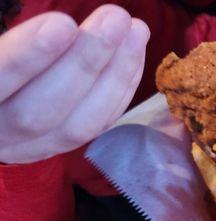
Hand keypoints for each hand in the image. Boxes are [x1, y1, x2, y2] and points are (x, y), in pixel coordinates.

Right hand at [0, 5, 149, 163]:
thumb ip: (19, 44)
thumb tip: (65, 27)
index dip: (28, 57)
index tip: (63, 24)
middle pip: (39, 110)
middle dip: (85, 62)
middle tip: (116, 19)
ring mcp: (28, 147)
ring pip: (76, 125)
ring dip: (115, 76)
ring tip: (136, 31)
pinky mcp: (60, 146)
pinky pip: (97, 126)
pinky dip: (121, 90)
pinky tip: (134, 54)